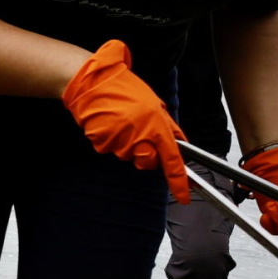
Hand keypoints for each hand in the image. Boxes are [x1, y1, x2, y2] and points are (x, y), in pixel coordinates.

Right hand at [61, 40, 187, 201]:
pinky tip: (109, 124)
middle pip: (148, 162)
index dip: (179, 181)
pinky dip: (111, 140)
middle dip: (147, 153)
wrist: (93, 83)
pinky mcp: (102, 144)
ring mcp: (120, 142)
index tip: (184, 195)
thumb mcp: (155, 104)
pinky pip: (111, 150)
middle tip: (140, 131)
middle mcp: (139, 137)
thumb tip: (181, 143)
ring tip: (122, 121)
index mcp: (156, 126)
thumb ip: (169, 127)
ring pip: (129, 156)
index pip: (172, 160)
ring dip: (128, 144)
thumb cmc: (125, 89)